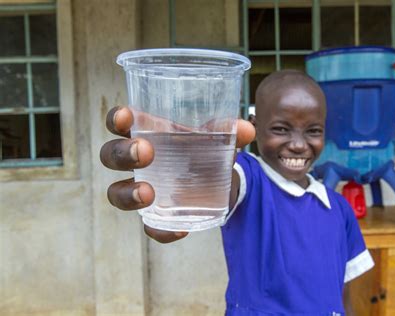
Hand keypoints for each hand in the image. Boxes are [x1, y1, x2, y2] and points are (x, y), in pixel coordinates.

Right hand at [100, 106, 254, 242]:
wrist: (218, 180)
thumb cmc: (206, 150)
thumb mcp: (217, 138)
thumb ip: (229, 132)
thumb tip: (245, 129)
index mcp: (147, 132)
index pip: (120, 122)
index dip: (116, 119)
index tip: (124, 118)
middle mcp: (137, 161)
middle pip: (111, 156)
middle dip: (122, 154)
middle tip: (145, 152)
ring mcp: (141, 189)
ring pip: (116, 193)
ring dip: (127, 194)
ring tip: (148, 194)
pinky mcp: (155, 215)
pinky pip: (150, 225)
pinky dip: (161, 230)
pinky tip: (180, 228)